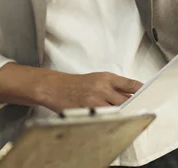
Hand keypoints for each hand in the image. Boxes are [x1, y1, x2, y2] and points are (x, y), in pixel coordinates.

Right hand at [0, 63, 143, 112]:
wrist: (52, 87)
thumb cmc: (73, 84)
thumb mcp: (96, 79)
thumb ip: (113, 86)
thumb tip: (131, 96)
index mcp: (105, 78)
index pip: (131, 85)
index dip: (141, 92)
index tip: (145, 96)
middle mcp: (102, 88)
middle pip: (127, 101)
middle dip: (131, 106)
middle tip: (131, 108)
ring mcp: (95, 102)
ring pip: (117, 111)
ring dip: (120, 114)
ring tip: (116, 113)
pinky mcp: (88, 112)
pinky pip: (104, 118)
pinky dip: (108, 119)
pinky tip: (106, 118)